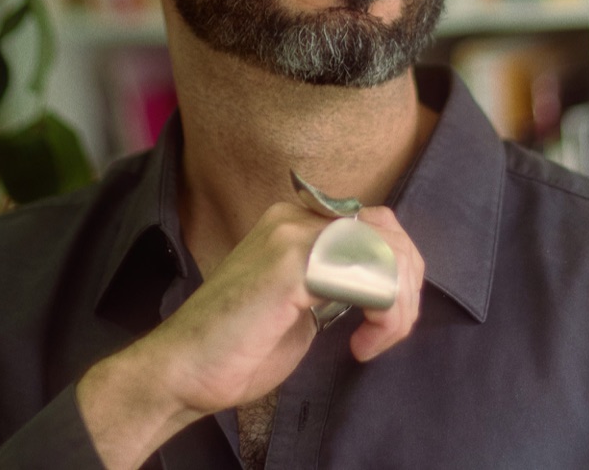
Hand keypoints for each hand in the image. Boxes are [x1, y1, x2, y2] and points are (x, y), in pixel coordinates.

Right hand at [77, 201, 422, 467]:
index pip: (376, 225)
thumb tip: (389, 276)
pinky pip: (369, 275)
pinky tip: (361, 345)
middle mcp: (295, 218)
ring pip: (384, 253)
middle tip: (389, 333)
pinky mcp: (291, 265)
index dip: (396, 274)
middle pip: (387, 232)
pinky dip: (383, 314)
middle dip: (405, 287)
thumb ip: (340, 276)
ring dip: (397, 305)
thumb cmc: (241, 346)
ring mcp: (291, 236)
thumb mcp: (306, 300)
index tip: (384, 323)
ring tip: (375, 341)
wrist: (184, 371)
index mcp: (296, 221)